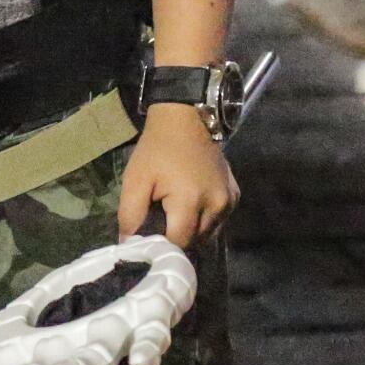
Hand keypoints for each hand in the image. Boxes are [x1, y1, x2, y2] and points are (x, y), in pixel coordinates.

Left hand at [117, 106, 238, 247]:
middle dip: (176, 236)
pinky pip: (218, 220)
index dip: (161, 243)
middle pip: (194, 241)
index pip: (177, 243)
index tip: (150, 236)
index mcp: (191, 201)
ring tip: (175, 213)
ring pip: (208, 233)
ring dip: (192, 229)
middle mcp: (217, 205)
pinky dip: (205, 219)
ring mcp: (229, 201)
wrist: (184, 120)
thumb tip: (129, 245)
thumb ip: (130, 215)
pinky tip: (192, 205)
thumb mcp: (135, 180)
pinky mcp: (235, 195)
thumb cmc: (157, 149)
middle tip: (160, 221)